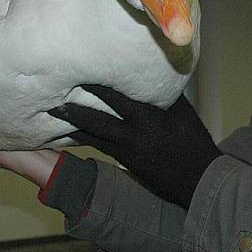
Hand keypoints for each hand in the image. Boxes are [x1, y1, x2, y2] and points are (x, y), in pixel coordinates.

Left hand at [48, 85, 220, 208]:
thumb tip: (153, 73)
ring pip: (93, 137)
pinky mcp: (126, 162)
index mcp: (148, 119)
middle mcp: (132, 136)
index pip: (116, 99)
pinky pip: (100, 147)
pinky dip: (85, 139)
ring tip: (54, 116)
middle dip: (74, 112)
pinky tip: (71, 134)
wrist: (198, 178)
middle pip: (96, 122)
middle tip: (53, 102)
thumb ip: (165, 94)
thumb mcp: (183, 113)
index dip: (97, 87)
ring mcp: (127, 151)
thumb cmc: (194, 141)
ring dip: (73, 127)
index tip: (79, 74)